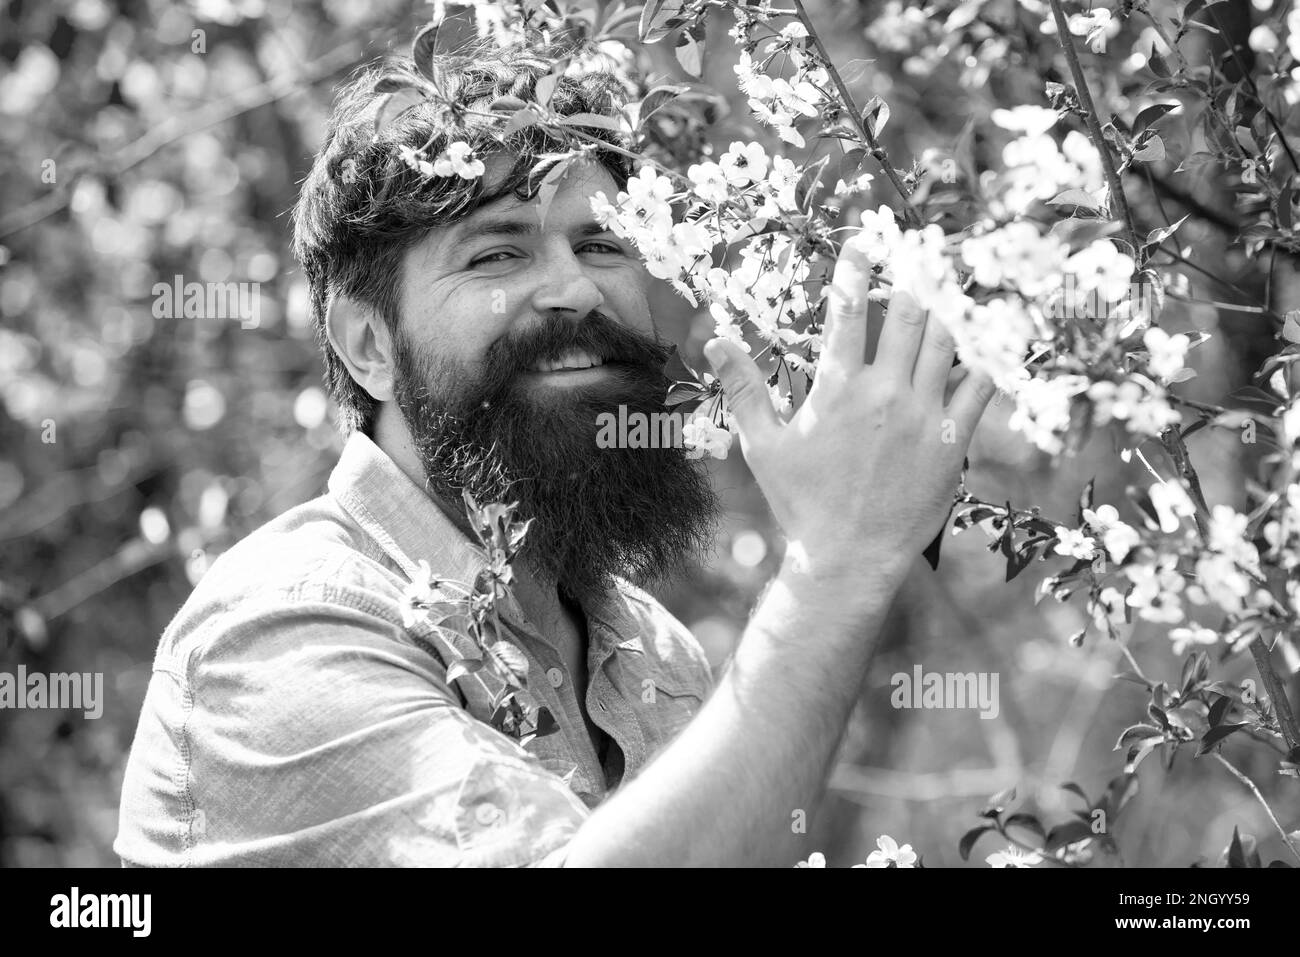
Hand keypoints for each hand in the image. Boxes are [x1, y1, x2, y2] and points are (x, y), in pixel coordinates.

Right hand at [704, 235, 996, 582]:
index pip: (849, 309)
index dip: (855, 267)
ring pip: (947, 339)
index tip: (861, 243)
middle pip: (909, 311)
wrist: (849, 559)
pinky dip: (979, 360)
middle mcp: (886, 393)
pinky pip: (979, 385)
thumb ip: (744, 389)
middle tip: (912, 264)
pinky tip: (974, 349)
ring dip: (944, 312)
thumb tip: (714, 341)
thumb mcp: (763, 446)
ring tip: (940, 298)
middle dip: (910, 279)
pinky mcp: (955, 441)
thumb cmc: (801, 503)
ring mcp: (926, 416)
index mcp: (838, 389)